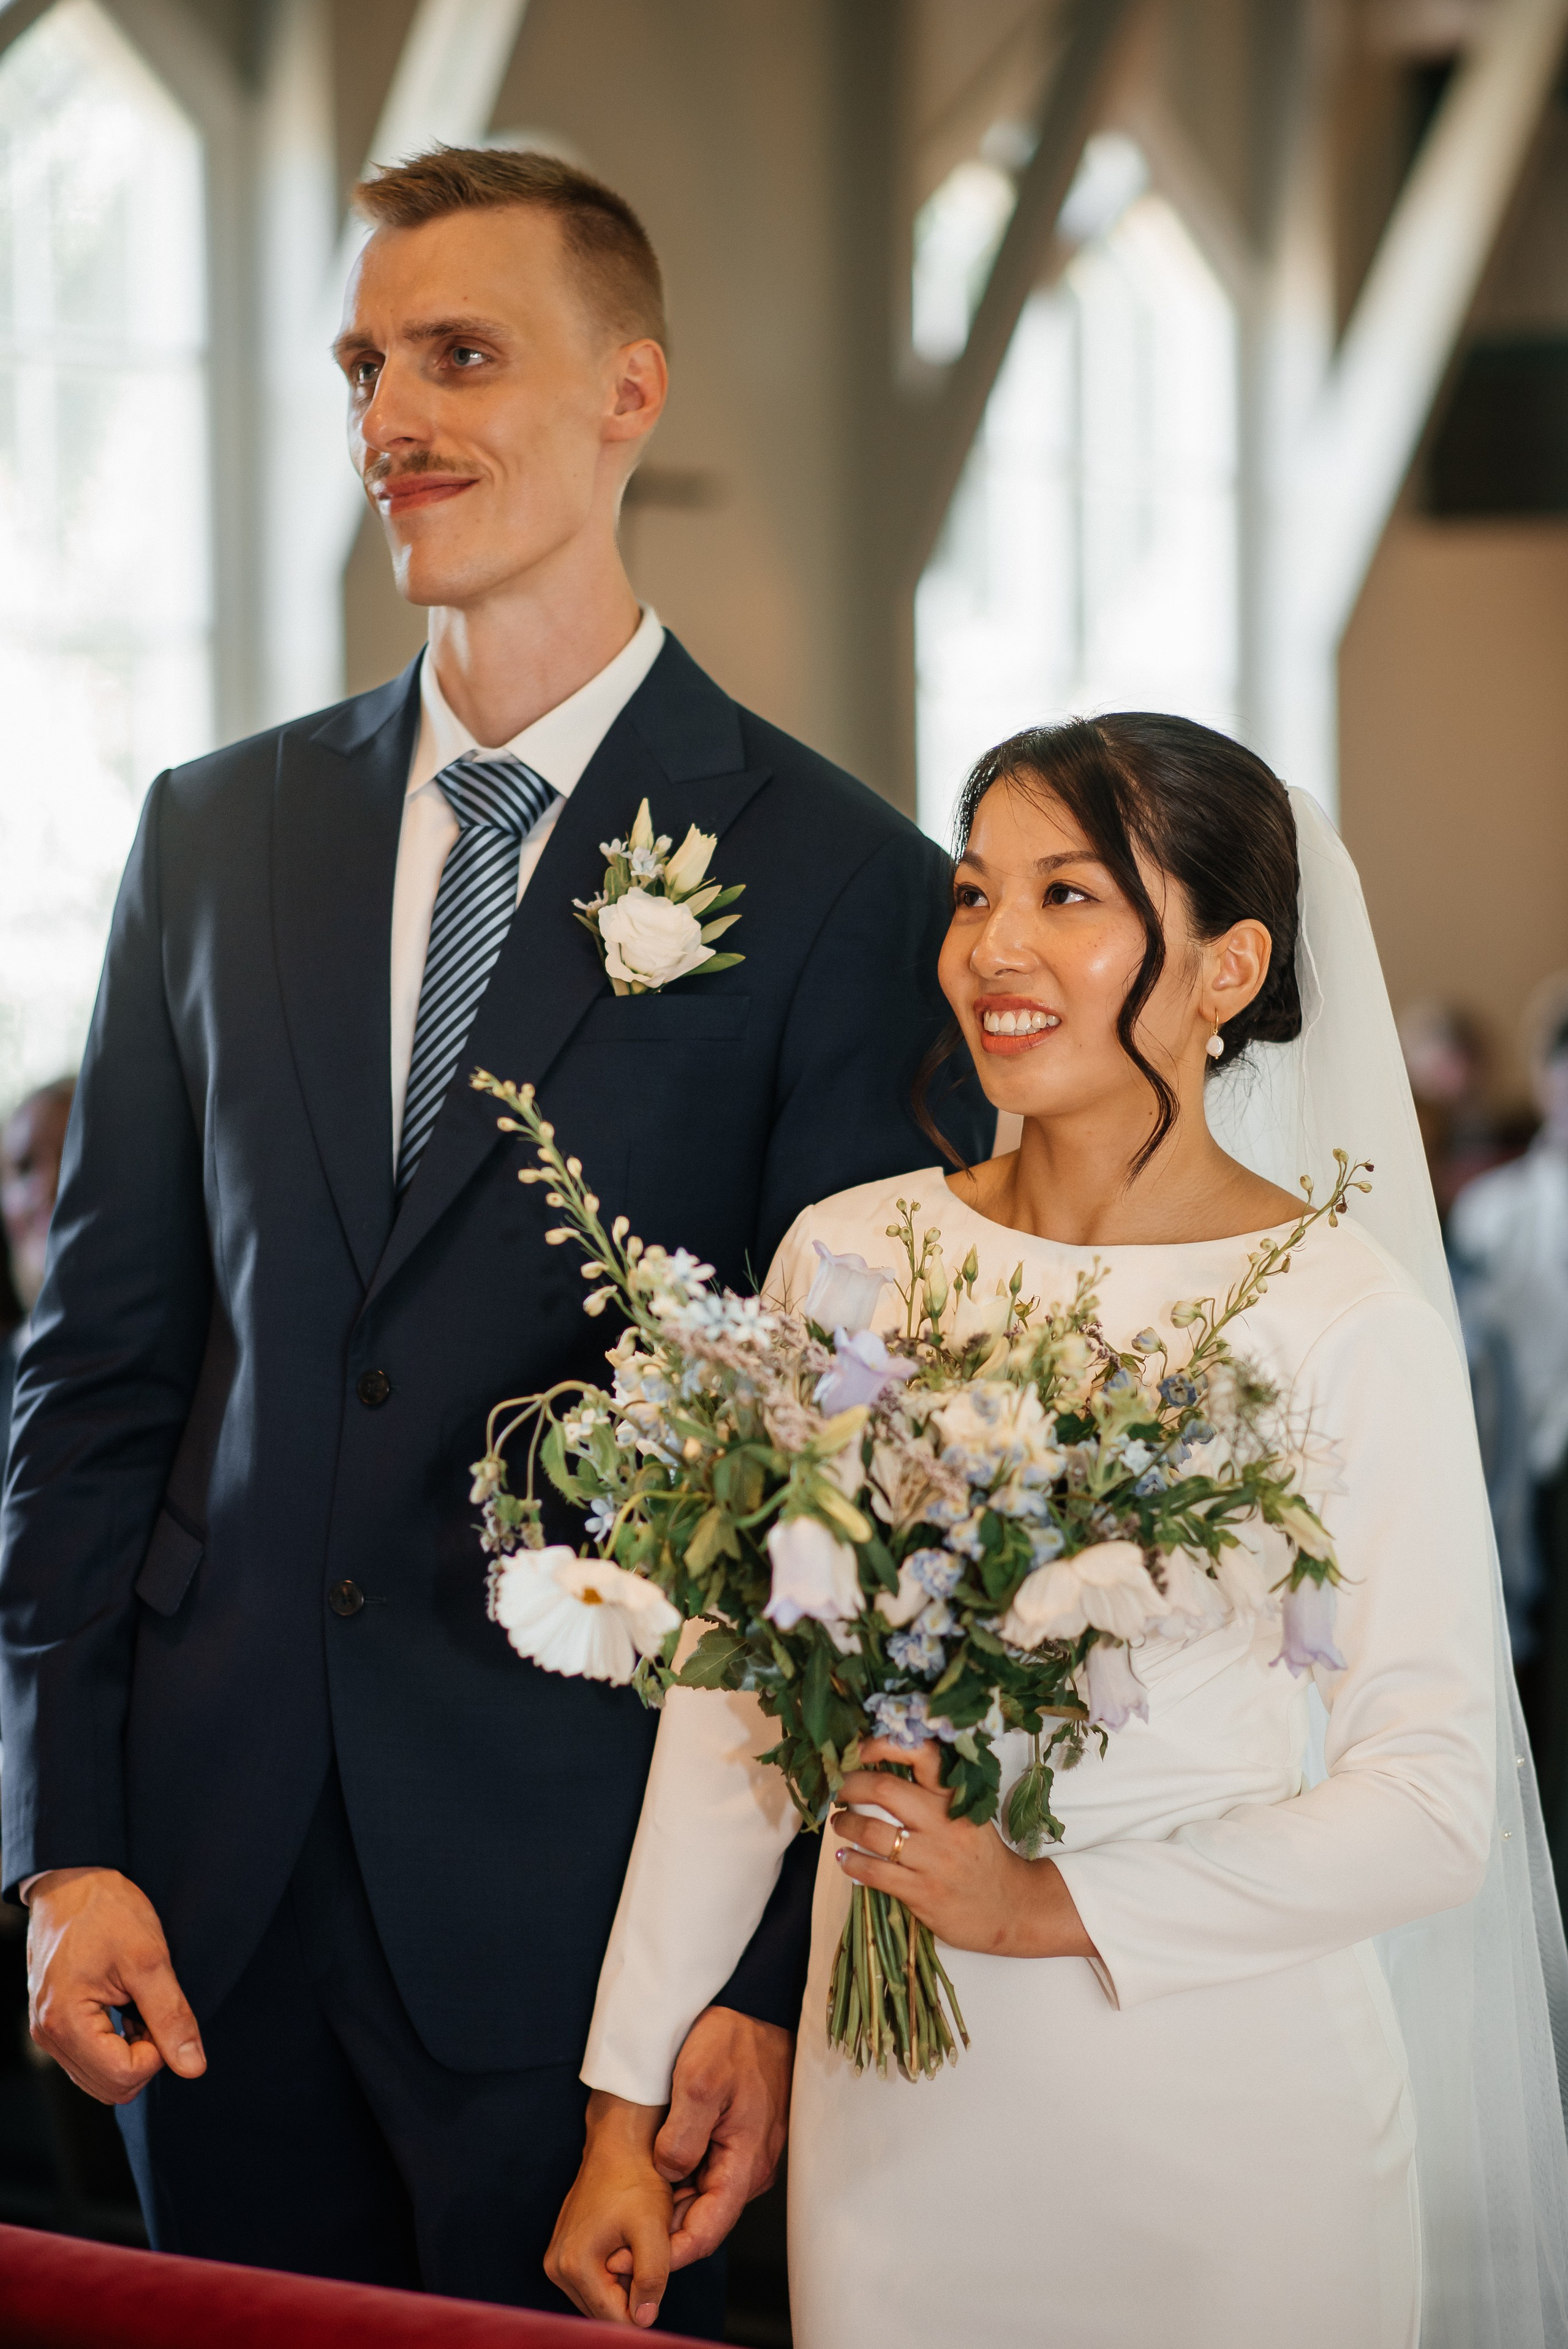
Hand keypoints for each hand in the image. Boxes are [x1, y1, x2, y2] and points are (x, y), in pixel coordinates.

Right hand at [26, 1867, 206, 2103]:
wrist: (73, 1880)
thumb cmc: (106, 1910)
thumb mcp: (150, 1958)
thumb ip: (171, 2016)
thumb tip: (193, 2067)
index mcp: (67, 2022)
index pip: (123, 2076)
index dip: (158, 2052)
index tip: (162, 2012)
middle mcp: (48, 2035)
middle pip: (110, 2087)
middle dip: (144, 2057)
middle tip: (152, 2009)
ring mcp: (47, 2030)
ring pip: (99, 2078)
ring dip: (130, 2051)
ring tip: (139, 2006)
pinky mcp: (53, 2022)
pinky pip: (88, 2058)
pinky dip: (114, 2044)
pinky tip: (126, 2008)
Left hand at [545, 2006, 792, 2327]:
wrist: (757, 2007)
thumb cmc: (732, 2041)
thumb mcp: (699, 2083)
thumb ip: (682, 2139)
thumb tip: (666, 2173)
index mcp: (744, 2166)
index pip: (704, 2235)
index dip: (664, 2256)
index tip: (624, 2262)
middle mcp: (749, 2171)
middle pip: (701, 2223)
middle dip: (659, 2239)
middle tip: (612, 2246)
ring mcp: (744, 2157)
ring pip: (702, 2201)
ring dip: (667, 2212)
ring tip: (621, 2218)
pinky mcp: (736, 2141)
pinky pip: (706, 2176)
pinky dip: (677, 2186)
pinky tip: (648, 2181)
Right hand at [546, 2092, 674, 2327]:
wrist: (620, 2146)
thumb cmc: (637, 2181)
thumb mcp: (653, 2229)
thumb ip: (651, 2277)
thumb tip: (645, 2320)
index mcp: (576, 2265)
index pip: (613, 2319)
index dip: (642, 2312)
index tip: (658, 2287)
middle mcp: (557, 2267)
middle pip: (603, 2311)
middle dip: (631, 2295)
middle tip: (649, 2256)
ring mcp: (556, 2259)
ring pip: (599, 2297)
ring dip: (623, 2284)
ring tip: (638, 2248)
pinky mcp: (562, 2251)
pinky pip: (592, 2280)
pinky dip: (613, 2272)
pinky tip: (627, 2246)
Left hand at [831, 1739, 1099, 1962]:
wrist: (1011, 1907)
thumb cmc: (982, 1857)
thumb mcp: (969, 1817)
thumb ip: (935, 1796)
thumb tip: (882, 1772)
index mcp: (957, 1799)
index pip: (924, 1757)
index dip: (886, 1746)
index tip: (863, 1748)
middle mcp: (945, 1824)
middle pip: (885, 1790)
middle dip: (851, 1786)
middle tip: (840, 1790)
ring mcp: (933, 1860)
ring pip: (874, 1832)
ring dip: (846, 1824)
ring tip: (840, 1823)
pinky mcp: (922, 1892)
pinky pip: (875, 1872)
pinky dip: (852, 1862)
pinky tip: (845, 1858)